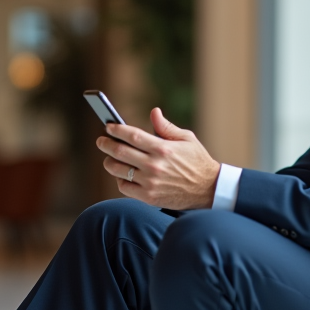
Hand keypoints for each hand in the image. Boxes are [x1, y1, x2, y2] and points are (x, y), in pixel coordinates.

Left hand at [96, 108, 220, 209]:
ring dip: (109, 162)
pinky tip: (122, 175)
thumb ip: (166, 127)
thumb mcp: (187, 139)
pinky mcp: (149, 197)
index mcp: (163, 148)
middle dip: (106, 144)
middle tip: (101, 141)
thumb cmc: (197, 161)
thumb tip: (153, 112)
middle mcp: (154, 165)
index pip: (132, 136)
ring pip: (118, 170)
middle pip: (120, 152)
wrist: (208, 189)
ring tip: (110, 158)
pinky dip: (120, 180)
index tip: (109, 127)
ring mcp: (150, 182)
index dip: (117, 130)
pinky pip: (124, 187)